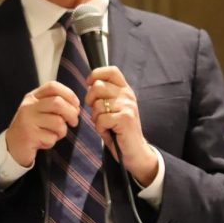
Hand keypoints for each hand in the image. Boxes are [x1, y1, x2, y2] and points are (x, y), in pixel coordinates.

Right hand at [5, 81, 79, 167]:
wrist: (13, 145)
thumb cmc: (32, 127)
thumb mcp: (41, 111)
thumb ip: (56, 105)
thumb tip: (76, 107)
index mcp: (32, 97)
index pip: (52, 86)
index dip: (69, 94)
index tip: (76, 105)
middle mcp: (28, 106)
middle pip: (58, 103)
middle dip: (71, 113)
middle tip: (73, 122)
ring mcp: (27, 121)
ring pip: (58, 122)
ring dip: (62, 131)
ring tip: (54, 134)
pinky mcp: (29, 136)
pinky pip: (51, 138)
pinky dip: (52, 141)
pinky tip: (43, 142)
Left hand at [85, 66, 157, 185]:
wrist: (134, 151)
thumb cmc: (119, 130)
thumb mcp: (112, 109)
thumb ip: (104, 95)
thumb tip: (90, 84)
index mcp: (125, 90)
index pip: (111, 71)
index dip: (96, 74)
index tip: (89, 84)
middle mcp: (128, 95)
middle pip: (98, 86)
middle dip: (90, 100)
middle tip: (96, 112)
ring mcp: (128, 106)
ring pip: (97, 105)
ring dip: (96, 118)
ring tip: (105, 125)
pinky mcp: (125, 118)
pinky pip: (101, 119)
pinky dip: (100, 128)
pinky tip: (108, 131)